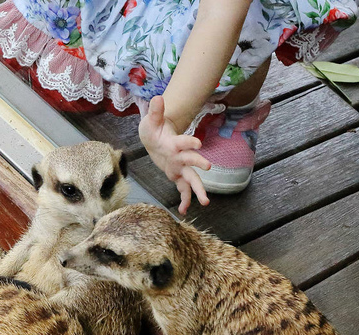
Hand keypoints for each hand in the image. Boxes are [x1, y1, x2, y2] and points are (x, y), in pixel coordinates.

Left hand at [139, 96, 210, 214]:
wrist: (156, 138)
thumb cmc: (155, 129)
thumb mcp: (151, 121)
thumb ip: (155, 112)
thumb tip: (157, 98)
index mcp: (175, 143)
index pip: (183, 142)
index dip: (189, 142)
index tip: (197, 144)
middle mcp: (180, 156)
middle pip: (191, 161)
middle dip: (198, 163)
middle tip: (207, 167)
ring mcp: (180, 167)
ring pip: (191, 179)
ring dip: (198, 190)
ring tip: (206, 202)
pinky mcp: (176, 175)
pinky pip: (182, 190)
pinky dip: (184, 200)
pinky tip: (184, 211)